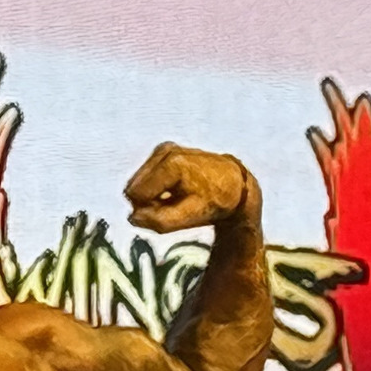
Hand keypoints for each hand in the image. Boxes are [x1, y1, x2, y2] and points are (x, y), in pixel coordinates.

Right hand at [125, 143, 259, 232]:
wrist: (237, 184)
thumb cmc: (215, 202)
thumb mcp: (189, 218)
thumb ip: (158, 222)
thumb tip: (133, 217)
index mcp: (171, 163)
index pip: (135, 195)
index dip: (150, 208)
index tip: (175, 209)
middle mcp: (165, 150)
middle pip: (133, 187)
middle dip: (149, 201)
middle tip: (177, 204)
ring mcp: (165, 148)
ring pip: (137, 182)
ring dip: (153, 195)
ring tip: (179, 196)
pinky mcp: (164, 150)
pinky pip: (145, 176)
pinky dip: (157, 186)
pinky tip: (177, 188)